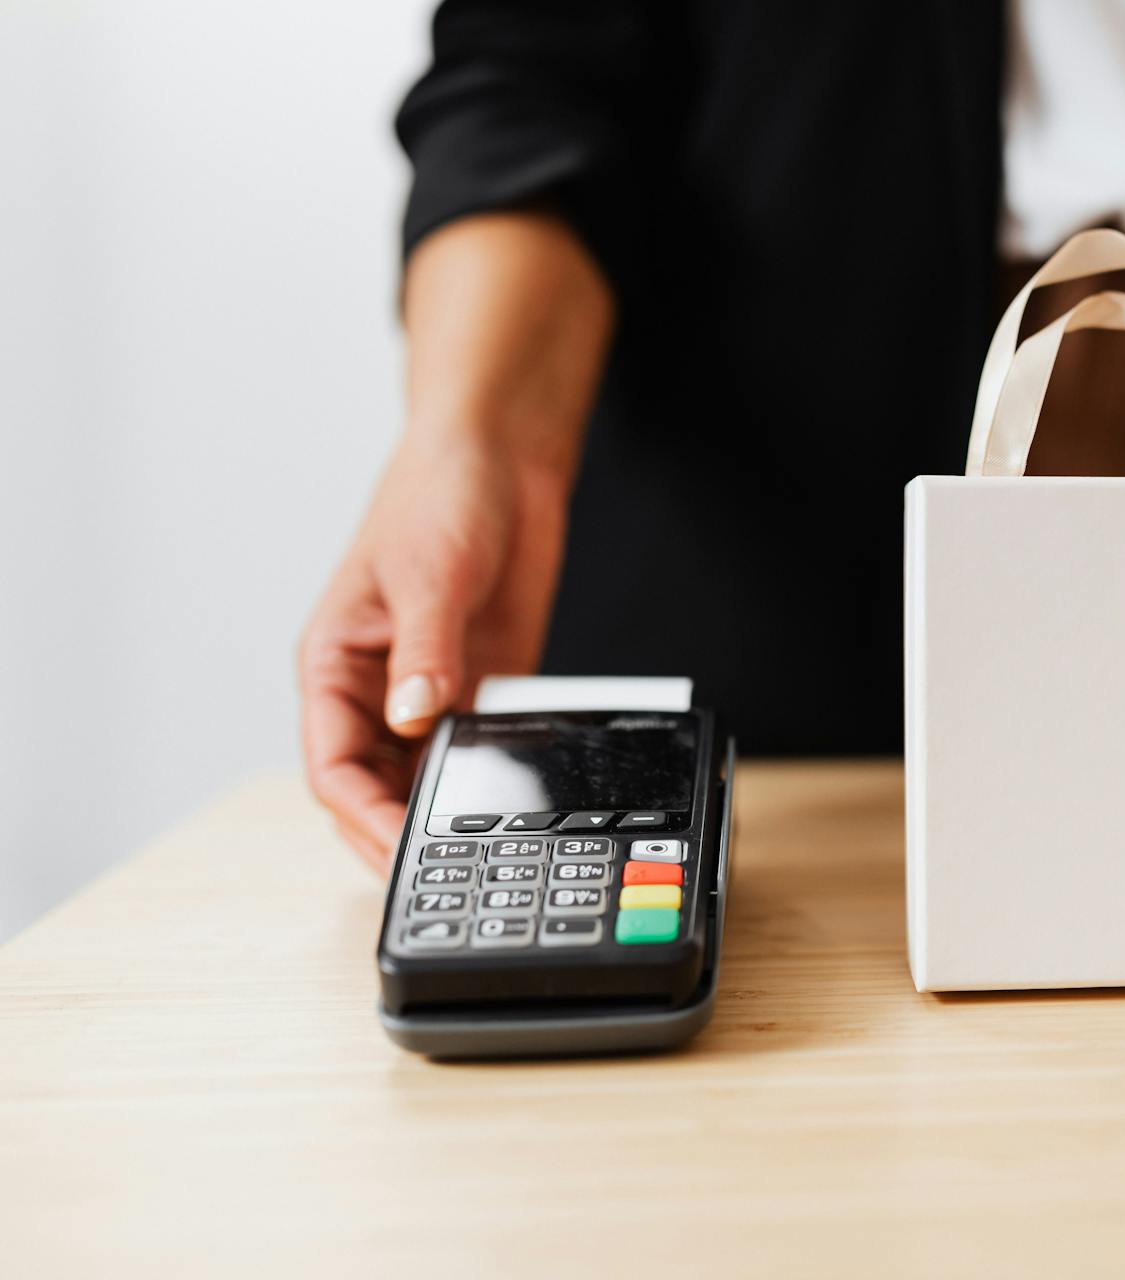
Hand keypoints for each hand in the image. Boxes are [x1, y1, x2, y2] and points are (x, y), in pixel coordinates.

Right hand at [300, 213, 610, 870]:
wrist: (502, 459)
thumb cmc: (437, 498)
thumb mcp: (428, 575)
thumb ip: (425, 651)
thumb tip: (415, 718)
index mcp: (335, 664)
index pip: (331, 765)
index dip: (362, 815)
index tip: (401, 848)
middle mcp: (377, 688)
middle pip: (375, 786)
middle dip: (401, 831)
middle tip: (445, 871)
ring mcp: (430, 690)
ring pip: (425, 777)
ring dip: (447, 812)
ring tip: (481, 848)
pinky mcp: (481, 683)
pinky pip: (478, 747)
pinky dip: (491, 777)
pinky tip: (515, 801)